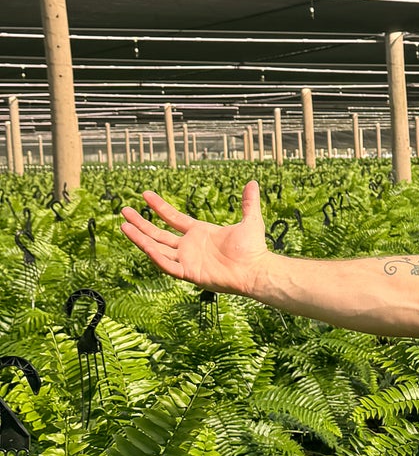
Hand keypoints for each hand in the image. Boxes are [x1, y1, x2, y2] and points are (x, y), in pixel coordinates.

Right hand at [120, 179, 269, 295]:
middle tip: (124, 210)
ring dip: (140, 238)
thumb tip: (253, 182)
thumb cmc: (254, 249)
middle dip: (141, 223)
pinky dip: (155, 255)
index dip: (159, 207)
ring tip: (124, 226)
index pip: (173, 218)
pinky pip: (167, 265)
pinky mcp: (190, 273)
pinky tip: (144, 244)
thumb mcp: (250, 221)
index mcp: (200, 233)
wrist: (257, 270)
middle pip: (159, 234)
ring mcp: (188, 260)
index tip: (145, 194)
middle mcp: (190, 247)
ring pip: (158, 249)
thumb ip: (249, 202)